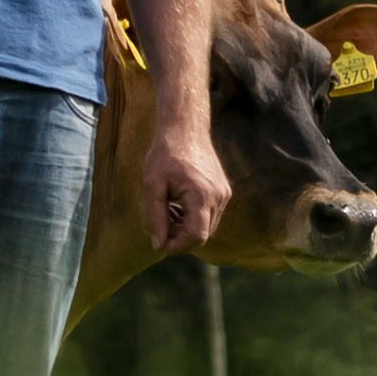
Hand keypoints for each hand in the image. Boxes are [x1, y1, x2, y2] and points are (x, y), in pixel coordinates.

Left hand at [144, 123, 230, 254]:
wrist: (185, 129)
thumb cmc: (165, 155)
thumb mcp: (152, 185)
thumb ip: (156, 216)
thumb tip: (159, 244)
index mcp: (201, 195)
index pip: (197, 236)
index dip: (178, 246)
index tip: (160, 243)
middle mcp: (218, 197)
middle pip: (202, 234)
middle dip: (180, 236)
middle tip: (159, 224)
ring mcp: (224, 194)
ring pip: (207, 226)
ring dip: (185, 227)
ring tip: (166, 210)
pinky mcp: (224, 191)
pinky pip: (210, 214)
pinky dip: (193, 217)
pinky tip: (176, 204)